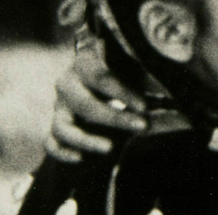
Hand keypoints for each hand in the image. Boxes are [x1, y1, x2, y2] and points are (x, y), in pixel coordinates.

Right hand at [46, 37, 147, 162]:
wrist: (99, 84)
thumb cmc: (122, 71)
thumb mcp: (133, 67)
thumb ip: (144, 74)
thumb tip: (167, 85)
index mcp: (85, 60)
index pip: (100, 76)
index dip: (122, 92)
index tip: (144, 107)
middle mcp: (68, 81)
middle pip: (84, 103)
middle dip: (114, 118)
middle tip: (142, 126)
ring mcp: (58, 105)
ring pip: (62, 126)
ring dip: (86, 139)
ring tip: (110, 148)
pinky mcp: (54, 126)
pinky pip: (50, 143)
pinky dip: (62, 152)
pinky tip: (80, 158)